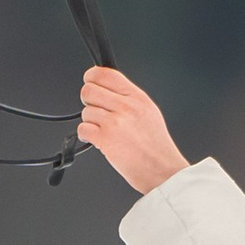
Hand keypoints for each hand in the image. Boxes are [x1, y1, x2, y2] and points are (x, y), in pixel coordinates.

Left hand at [79, 66, 190, 194]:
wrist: (162, 170)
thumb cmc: (157, 147)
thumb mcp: (150, 112)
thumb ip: (129, 99)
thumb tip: (108, 91)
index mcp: (138, 97)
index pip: (106, 74)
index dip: (92, 76)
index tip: (90, 81)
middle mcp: (127, 106)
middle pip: (89, 90)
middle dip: (88, 101)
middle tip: (96, 110)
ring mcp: (115, 122)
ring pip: (85, 111)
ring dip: (90, 122)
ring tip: (105, 131)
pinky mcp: (106, 139)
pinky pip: (83, 129)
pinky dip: (86, 136)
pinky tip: (98, 141)